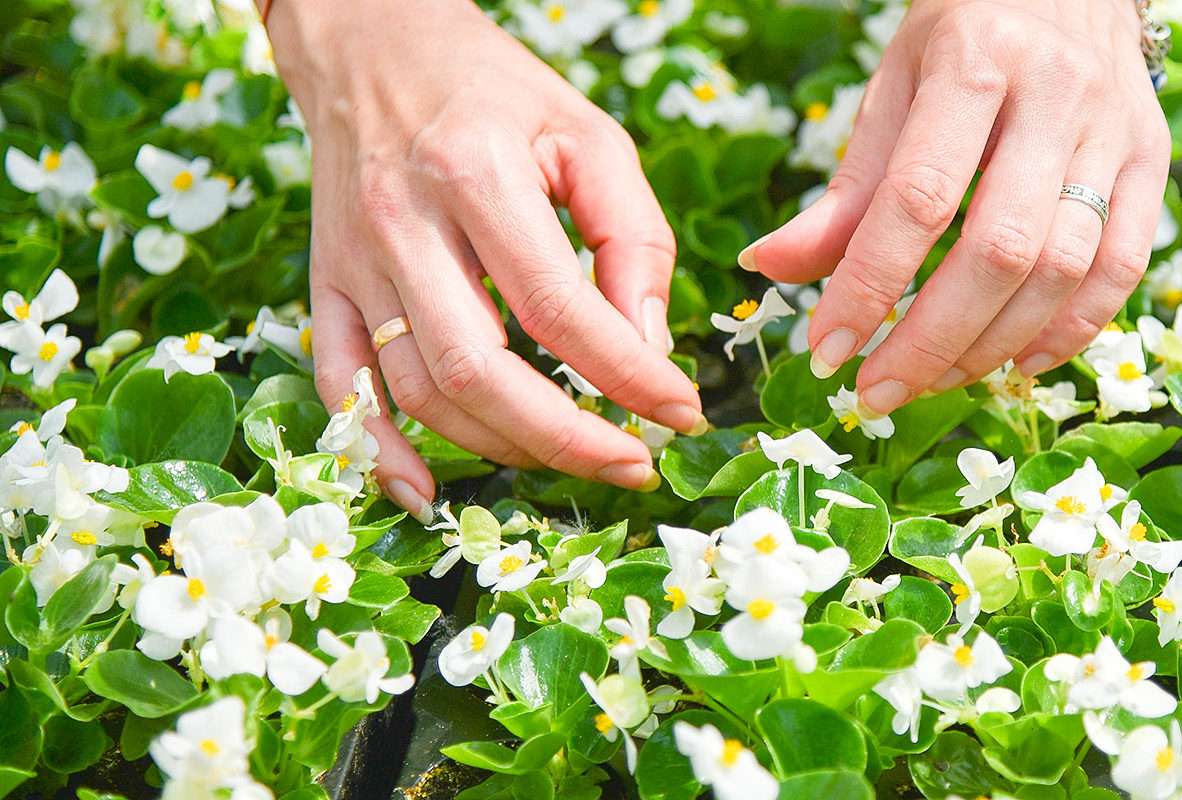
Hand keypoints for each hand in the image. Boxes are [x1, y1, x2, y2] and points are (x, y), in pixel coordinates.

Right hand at [264, 0, 703, 516]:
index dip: (628, 376)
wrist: (371, 44)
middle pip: (479, 369)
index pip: (560, 308)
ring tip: (573, 458)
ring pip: (419, 391)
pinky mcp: (323, 284)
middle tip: (634, 464)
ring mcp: (353, 262)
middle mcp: (404, 226)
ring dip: (501, 447)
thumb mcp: (589, 137)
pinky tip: (427, 494)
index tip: (681, 412)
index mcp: (477, 174)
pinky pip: (340, 385)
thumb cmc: (495, 92)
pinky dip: (378, 450)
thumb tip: (649, 348)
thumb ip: (632, 239)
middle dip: (565, 437)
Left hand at [741, 0, 1170, 413]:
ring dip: (992, 346)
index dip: (869, 285)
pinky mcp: (1152, 163)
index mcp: (974, 63)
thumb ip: (845, 188)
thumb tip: (769, 268)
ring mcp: (1115, 133)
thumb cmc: (964, 38)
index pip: (918, 197)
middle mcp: (1056, 96)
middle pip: (999, 249)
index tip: (827, 351)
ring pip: (1064, 269)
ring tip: (932, 380)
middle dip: (931, 340)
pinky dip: (1069, 332)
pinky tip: (1015, 361)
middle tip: (875, 392)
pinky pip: (1122, 269)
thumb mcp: (892, 88)